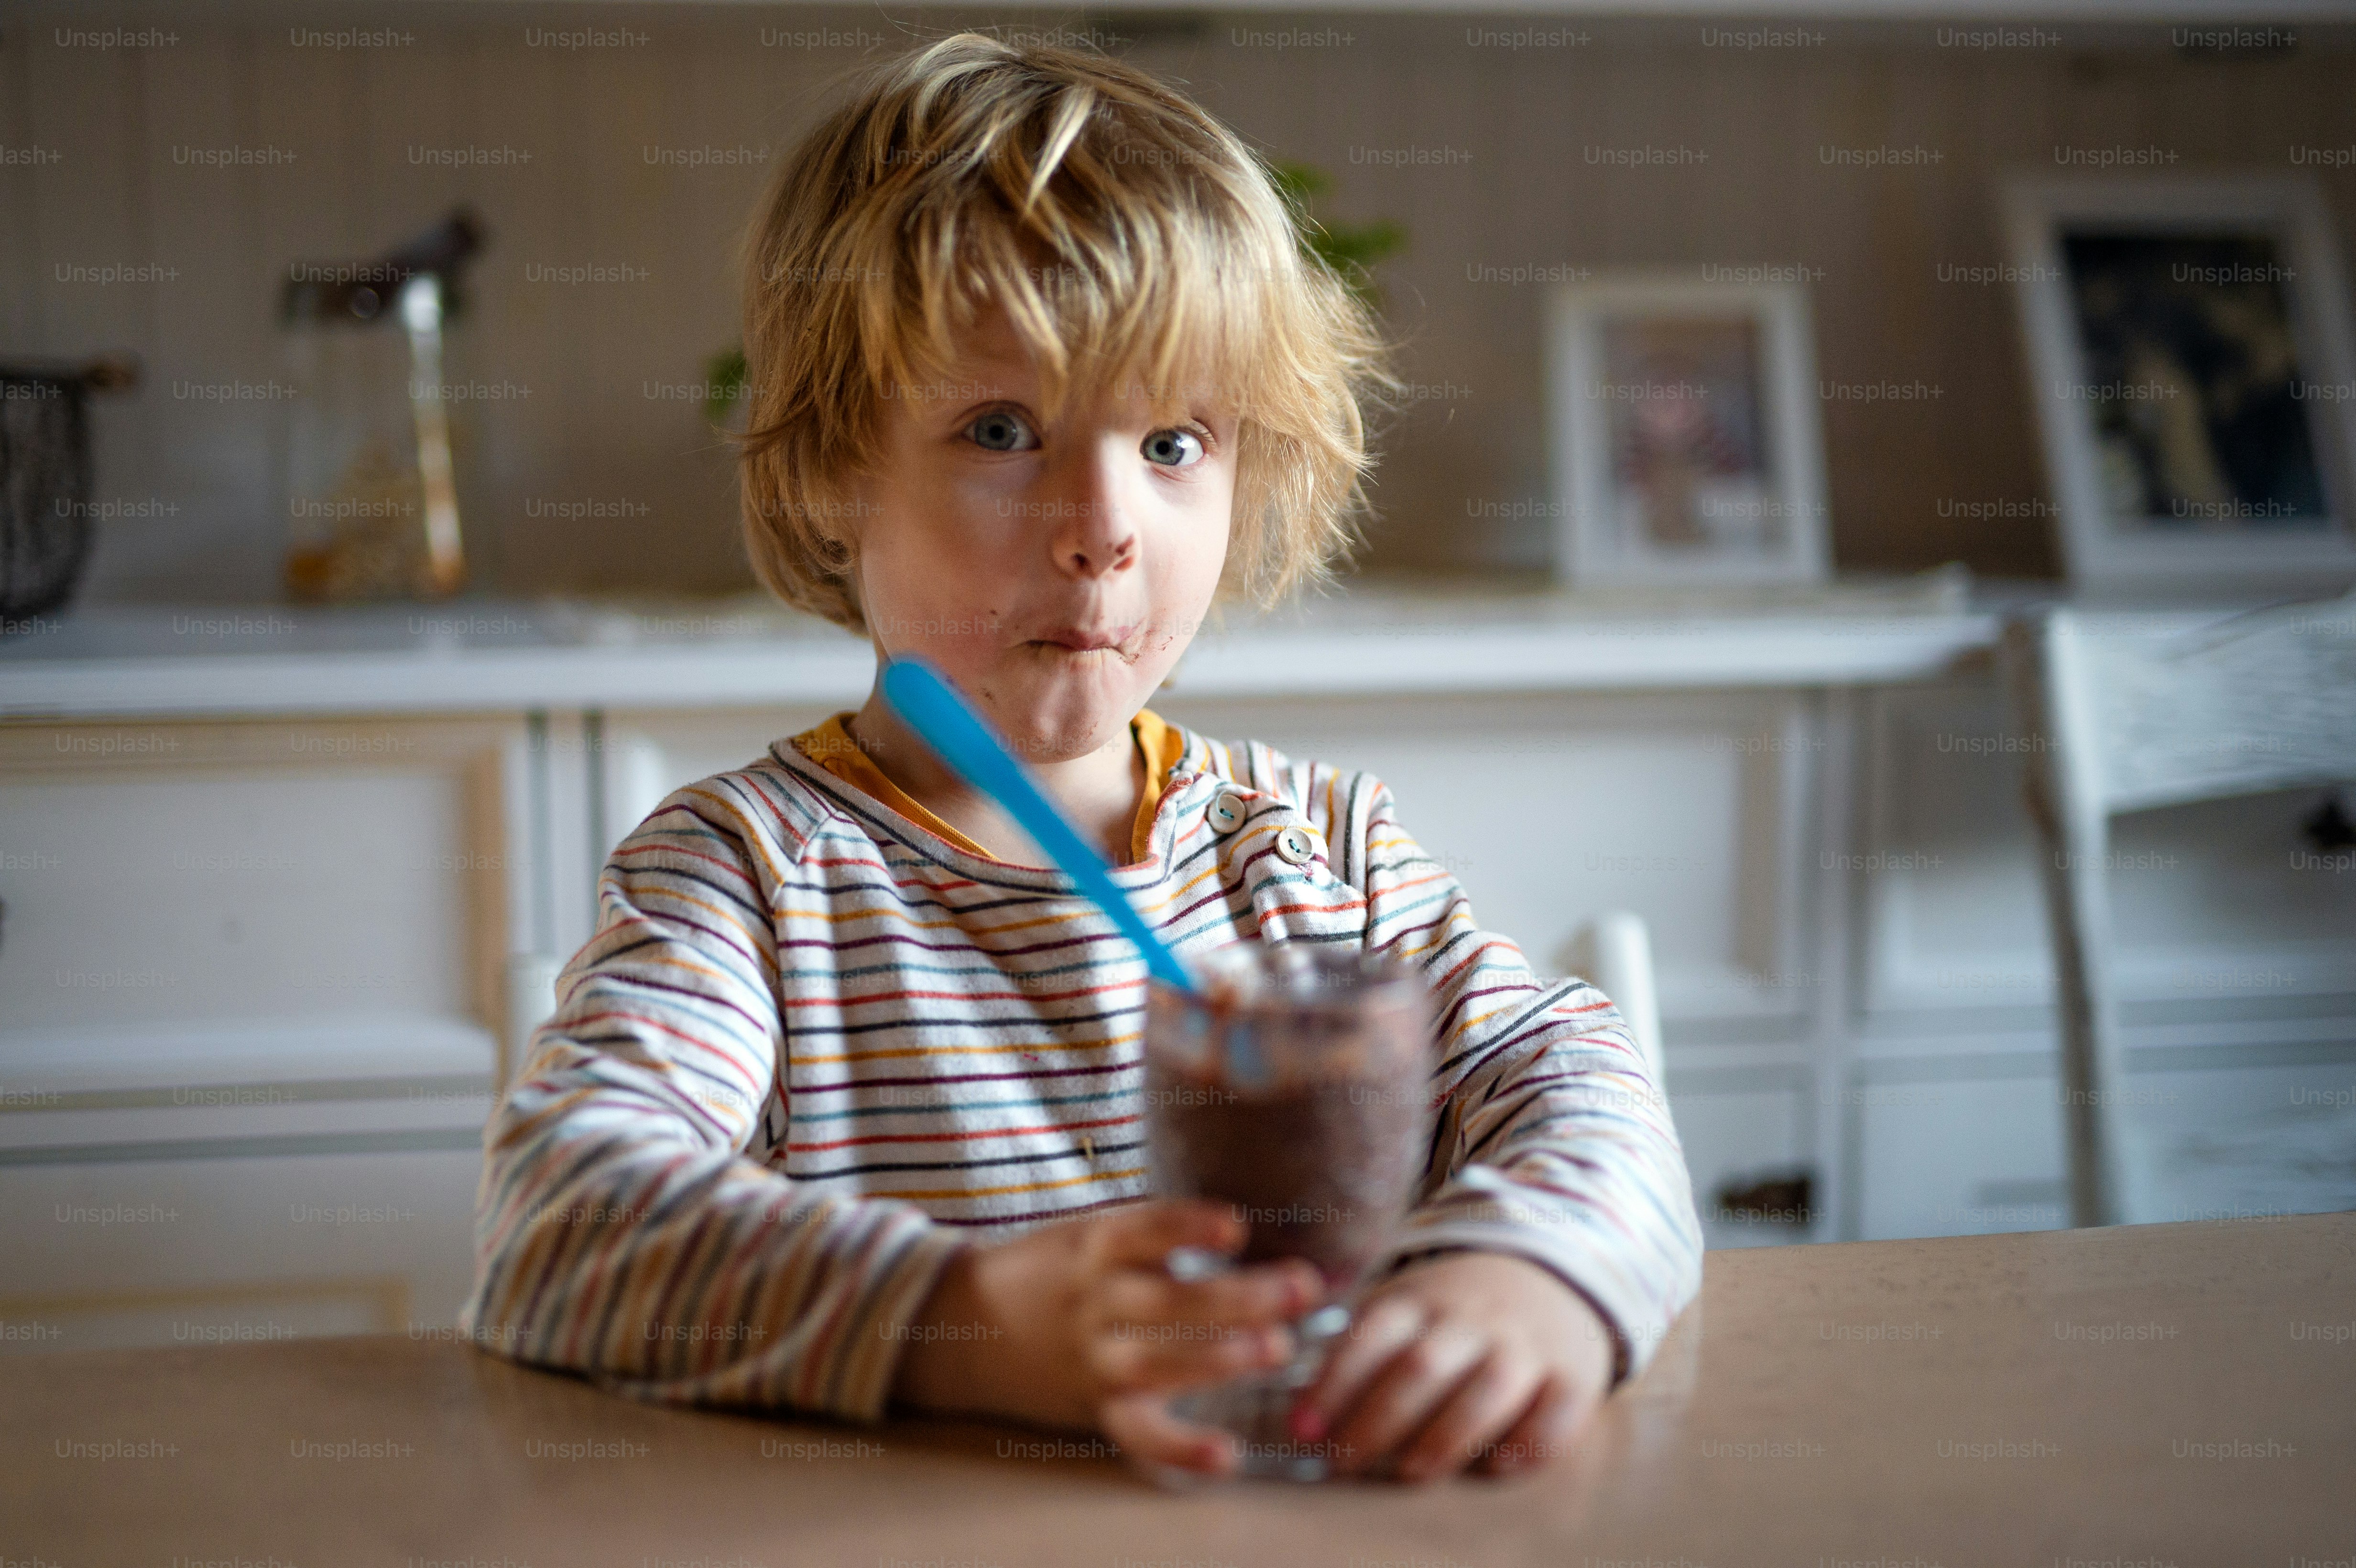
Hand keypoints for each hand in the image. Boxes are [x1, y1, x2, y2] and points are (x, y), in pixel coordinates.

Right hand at [889, 1199, 1323, 1477]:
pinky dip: (1182, 1448)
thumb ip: (1152, 1233)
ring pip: (1155, 1362)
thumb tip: (1244, 1227)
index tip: (1236, 1226)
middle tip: (1299, 1288)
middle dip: (1238, 1296)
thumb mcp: (1088, 1233)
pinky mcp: (1096, 1406)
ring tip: (1276, 1348)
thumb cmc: (1050, 1271)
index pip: (1140, 1230)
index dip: (1187, 1226)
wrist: (964, 1326)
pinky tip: (1227, 1454)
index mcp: (1092, 1247)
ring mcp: (1093, 1358)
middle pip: (1165, 1301)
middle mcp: (1093, 1302)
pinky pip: (1137, 1433)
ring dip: (1218, 1358)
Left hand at [1290, 1251, 1614, 1482]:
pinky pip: (1558, 1409)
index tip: (1304, 1429)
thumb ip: (1360, 1352)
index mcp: (1419, 1300)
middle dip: (1379, 1418)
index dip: (1333, 1384)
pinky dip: (1531, 1440)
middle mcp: (1472, 1318)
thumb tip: (1304, 1414)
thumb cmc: (1455, 1310)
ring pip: (1489, 1386)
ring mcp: (1525, 1344)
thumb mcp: (1404, 1308)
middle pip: (1423, 1366)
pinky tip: (1499, 1466)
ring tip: (1413, 1471)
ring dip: (1447, 1432)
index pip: (1369, 1336)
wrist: (1548, 1270)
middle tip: (1346, 1461)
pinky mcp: (1572, 1374)